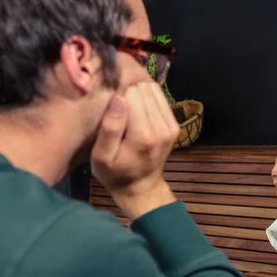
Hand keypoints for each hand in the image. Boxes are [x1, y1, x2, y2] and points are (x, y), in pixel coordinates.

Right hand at [90, 82, 179, 218]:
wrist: (140, 186)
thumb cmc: (115, 173)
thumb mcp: (101, 157)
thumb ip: (109, 128)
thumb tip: (118, 99)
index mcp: (143, 136)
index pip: (131, 94)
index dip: (117, 97)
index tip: (109, 108)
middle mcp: (162, 128)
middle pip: (143, 89)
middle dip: (128, 94)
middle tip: (117, 109)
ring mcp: (171, 126)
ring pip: (153, 90)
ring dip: (138, 95)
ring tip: (127, 109)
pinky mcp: (174, 125)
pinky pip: (161, 98)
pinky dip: (148, 99)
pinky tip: (138, 111)